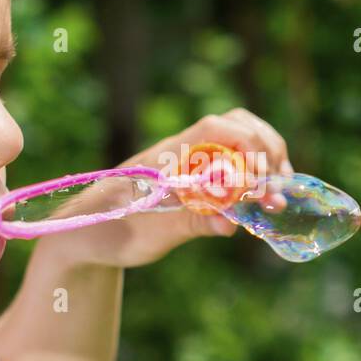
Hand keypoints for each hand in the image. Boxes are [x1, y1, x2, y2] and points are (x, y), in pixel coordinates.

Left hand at [35, 107, 293, 268]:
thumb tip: (231, 223)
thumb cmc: (110, 231)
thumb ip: (190, 223)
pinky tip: (260, 200)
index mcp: (169, 155)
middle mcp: (182, 151)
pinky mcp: (193, 179)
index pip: (218, 129)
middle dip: (267, 150)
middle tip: (278, 189)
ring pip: (238, 139)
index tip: (258, 185)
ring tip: (276, 194)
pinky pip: (231, 163)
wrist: (82, 235)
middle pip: (238, 125)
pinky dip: (253, 174)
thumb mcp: (150, 232)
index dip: (248, 149)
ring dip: (264, 160)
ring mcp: (188, 162)